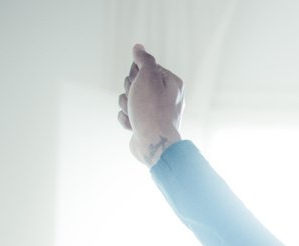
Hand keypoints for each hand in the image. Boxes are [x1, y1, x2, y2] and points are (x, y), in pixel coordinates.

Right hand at [117, 44, 182, 165]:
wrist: (153, 144)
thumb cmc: (152, 110)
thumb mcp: (148, 77)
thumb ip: (144, 60)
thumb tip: (139, 48)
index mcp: (171, 83)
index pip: (145, 67)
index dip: (136, 73)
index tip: (140, 82)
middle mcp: (165, 97)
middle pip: (135, 83)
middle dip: (130, 91)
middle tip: (138, 100)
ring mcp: (154, 112)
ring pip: (128, 98)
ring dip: (127, 106)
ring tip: (136, 115)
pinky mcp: (144, 124)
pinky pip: (127, 114)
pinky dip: (127, 119)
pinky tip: (134, 125)